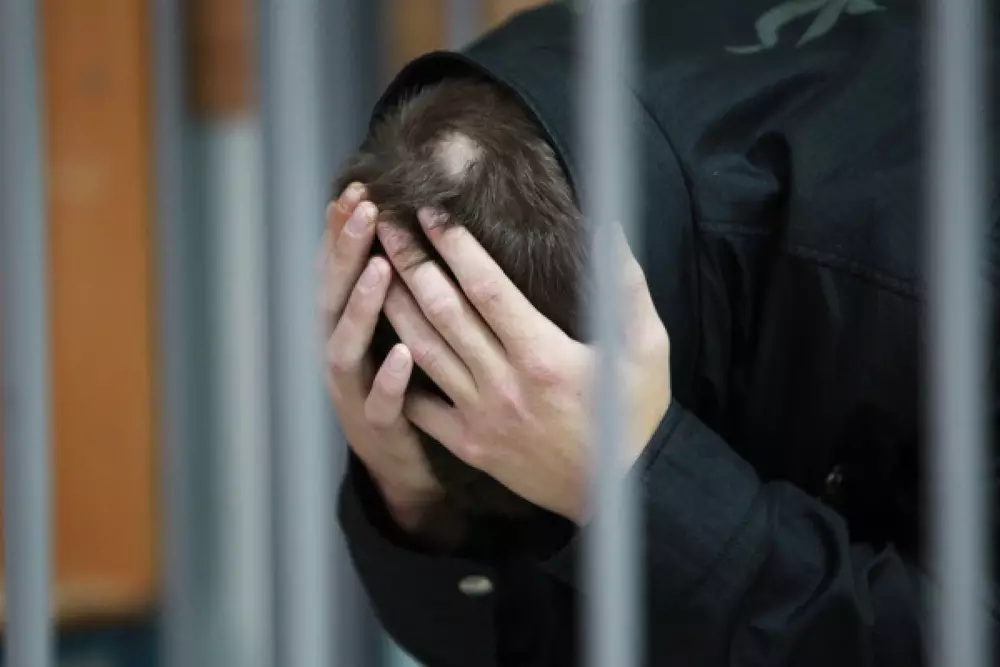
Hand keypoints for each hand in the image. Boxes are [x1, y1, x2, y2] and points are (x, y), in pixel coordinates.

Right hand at [319, 186, 455, 538]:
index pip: (336, 272)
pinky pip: (380, 404)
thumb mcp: (388, 332)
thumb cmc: (400, 387)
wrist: (401, 465)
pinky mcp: (376, 430)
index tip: (357, 187)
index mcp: (345, 329)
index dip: (341, 232)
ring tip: (380, 270)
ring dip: (361, 307)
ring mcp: (353, 394)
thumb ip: (389, 290)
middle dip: (347, 253)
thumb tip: (401, 227)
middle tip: (366, 211)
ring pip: (345, 348)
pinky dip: (388, 378)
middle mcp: (339, 356)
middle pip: (332, 298)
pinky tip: (403, 353)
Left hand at [377, 209, 671, 523]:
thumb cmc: (634, 415)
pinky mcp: (470, 444)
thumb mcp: (646, 348)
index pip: (486, 287)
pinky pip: (421, 407)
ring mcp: (481, 416)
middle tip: (384, 225)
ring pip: (424, 351)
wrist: (622, 490)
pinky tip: (379, 344)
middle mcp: (503, 382)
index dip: (454, 246)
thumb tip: (610, 225)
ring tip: (371, 270)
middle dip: (410, 263)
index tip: (430, 212)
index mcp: (543, 354)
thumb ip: (626, 286)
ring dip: (393, 307)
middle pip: (443, 312)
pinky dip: (397, 376)